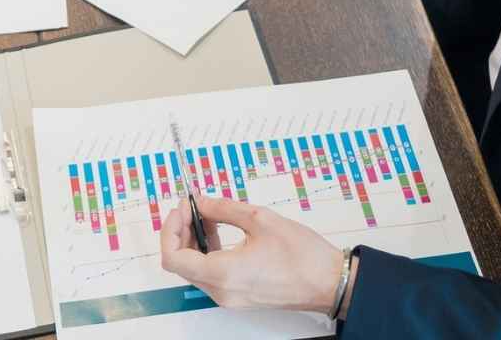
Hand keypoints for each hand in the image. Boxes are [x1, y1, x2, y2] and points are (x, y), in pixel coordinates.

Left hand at [158, 195, 343, 313]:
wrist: (329, 282)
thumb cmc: (303, 256)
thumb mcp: (260, 219)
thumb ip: (223, 209)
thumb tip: (200, 203)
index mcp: (223, 274)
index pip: (173, 257)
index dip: (170, 229)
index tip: (182, 208)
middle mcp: (221, 292)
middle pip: (181, 263)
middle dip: (182, 230)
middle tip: (193, 206)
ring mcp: (229, 297)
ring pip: (195, 268)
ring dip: (195, 240)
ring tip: (209, 215)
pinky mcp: (238, 296)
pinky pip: (211, 274)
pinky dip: (209, 251)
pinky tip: (221, 231)